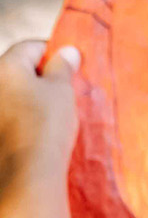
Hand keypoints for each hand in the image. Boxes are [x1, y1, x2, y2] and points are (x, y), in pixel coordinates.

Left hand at [0, 41, 81, 197]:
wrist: (28, 170)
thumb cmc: (46, 123)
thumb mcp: (62, 89)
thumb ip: (63, 66)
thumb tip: (67, 51)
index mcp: (6, 66)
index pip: (31, 47)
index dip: (54, 52)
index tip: (71, 65)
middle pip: (18, 69)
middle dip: (41, 75)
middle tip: (65, 88)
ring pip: (13, 92)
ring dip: (31, 96)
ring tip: (54, 110)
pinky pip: (9, 112)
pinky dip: (22, 113)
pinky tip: (38, 126)